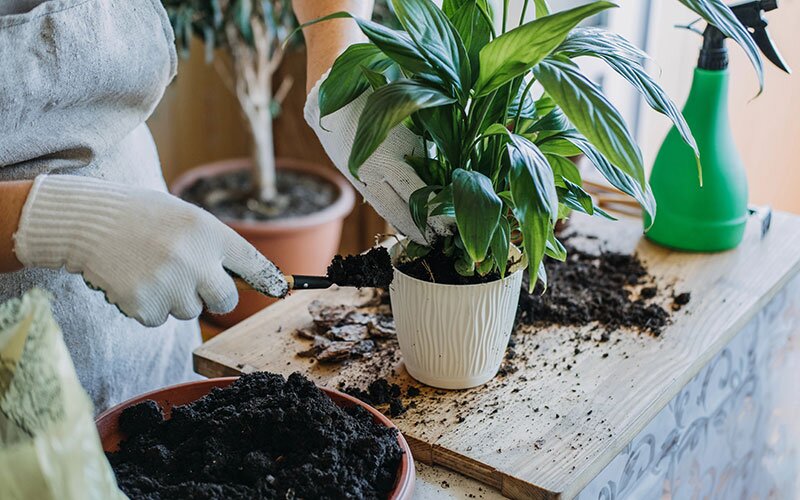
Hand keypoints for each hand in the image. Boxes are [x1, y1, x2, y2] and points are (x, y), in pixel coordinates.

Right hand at [14, 175, 287, 326]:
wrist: (87, 221)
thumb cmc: (142, 217)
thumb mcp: (186, 218)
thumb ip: (215, 245)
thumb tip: (246, 280)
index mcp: (208, 231)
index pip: (253, 263)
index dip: (270, 280)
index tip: (281, 289)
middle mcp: (195, 259)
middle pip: (225, 300)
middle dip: (214, 295)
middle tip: (189, 278)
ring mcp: (170, 284)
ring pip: (190, 310)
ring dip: (175, 298)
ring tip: (151, 268)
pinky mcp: (145, 304)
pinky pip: (159, 319)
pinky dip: (148, 307)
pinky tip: (133, 280)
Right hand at [305, 81, 452, 243]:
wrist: (333, 96)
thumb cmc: (379, 98)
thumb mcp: (408, 119)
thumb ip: (425, 146)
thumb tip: (448, 171)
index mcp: (390, 154)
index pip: (418, 194)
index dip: (434, 213)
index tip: (451, 225)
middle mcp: (375, 170)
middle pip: (402, 210)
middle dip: (423, 228)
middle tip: (442, 240)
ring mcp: (362, 177)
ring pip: (387, 211)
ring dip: (406, 226)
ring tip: (425, 238)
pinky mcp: (354, 178)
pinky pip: (377, 202)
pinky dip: (392, 214)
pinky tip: (405, 223)